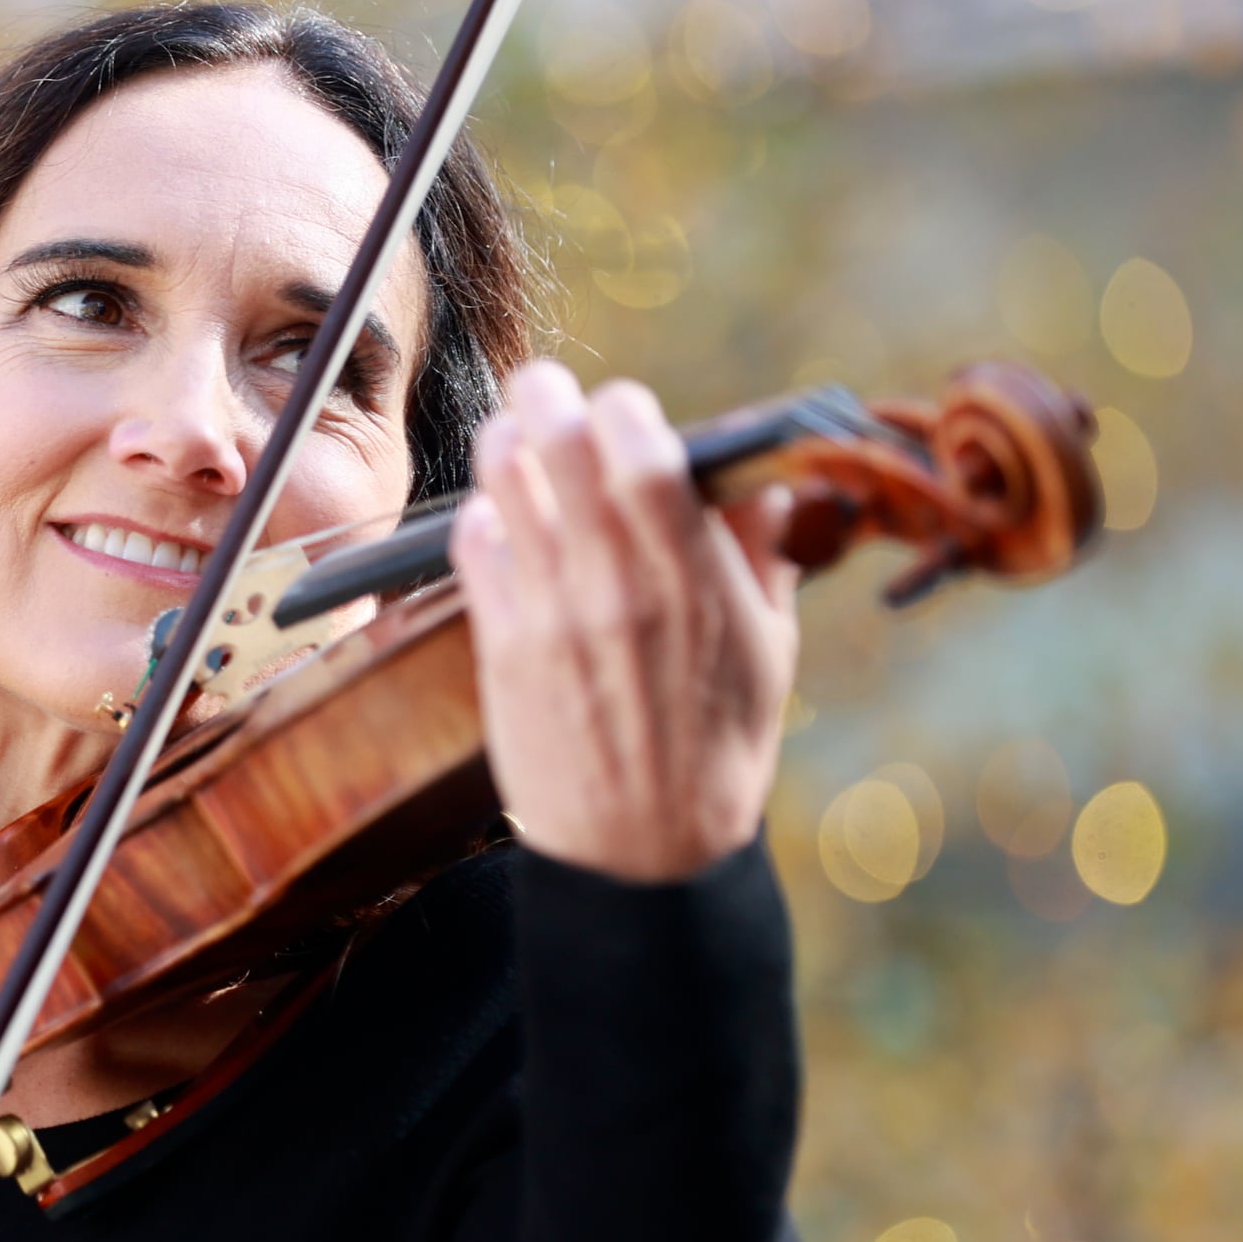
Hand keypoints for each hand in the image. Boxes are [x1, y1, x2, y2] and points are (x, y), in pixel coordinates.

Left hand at [449, 360, 799, 881]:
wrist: (643, 854)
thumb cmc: (715, 751)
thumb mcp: (767, 651)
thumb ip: (761, 555)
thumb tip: (757, 481)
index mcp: (692, 582)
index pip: (645, 453)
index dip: (625, 409)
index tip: (623, 406)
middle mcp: (616, 590)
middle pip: (564, 450)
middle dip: (548, 398)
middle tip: (545, 387)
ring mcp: (552, 619)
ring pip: (506, 489)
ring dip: (503, 446)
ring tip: (512, 438)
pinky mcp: (502, 651)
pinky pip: (475, 553)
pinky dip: (480, 519)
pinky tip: (494, 519)